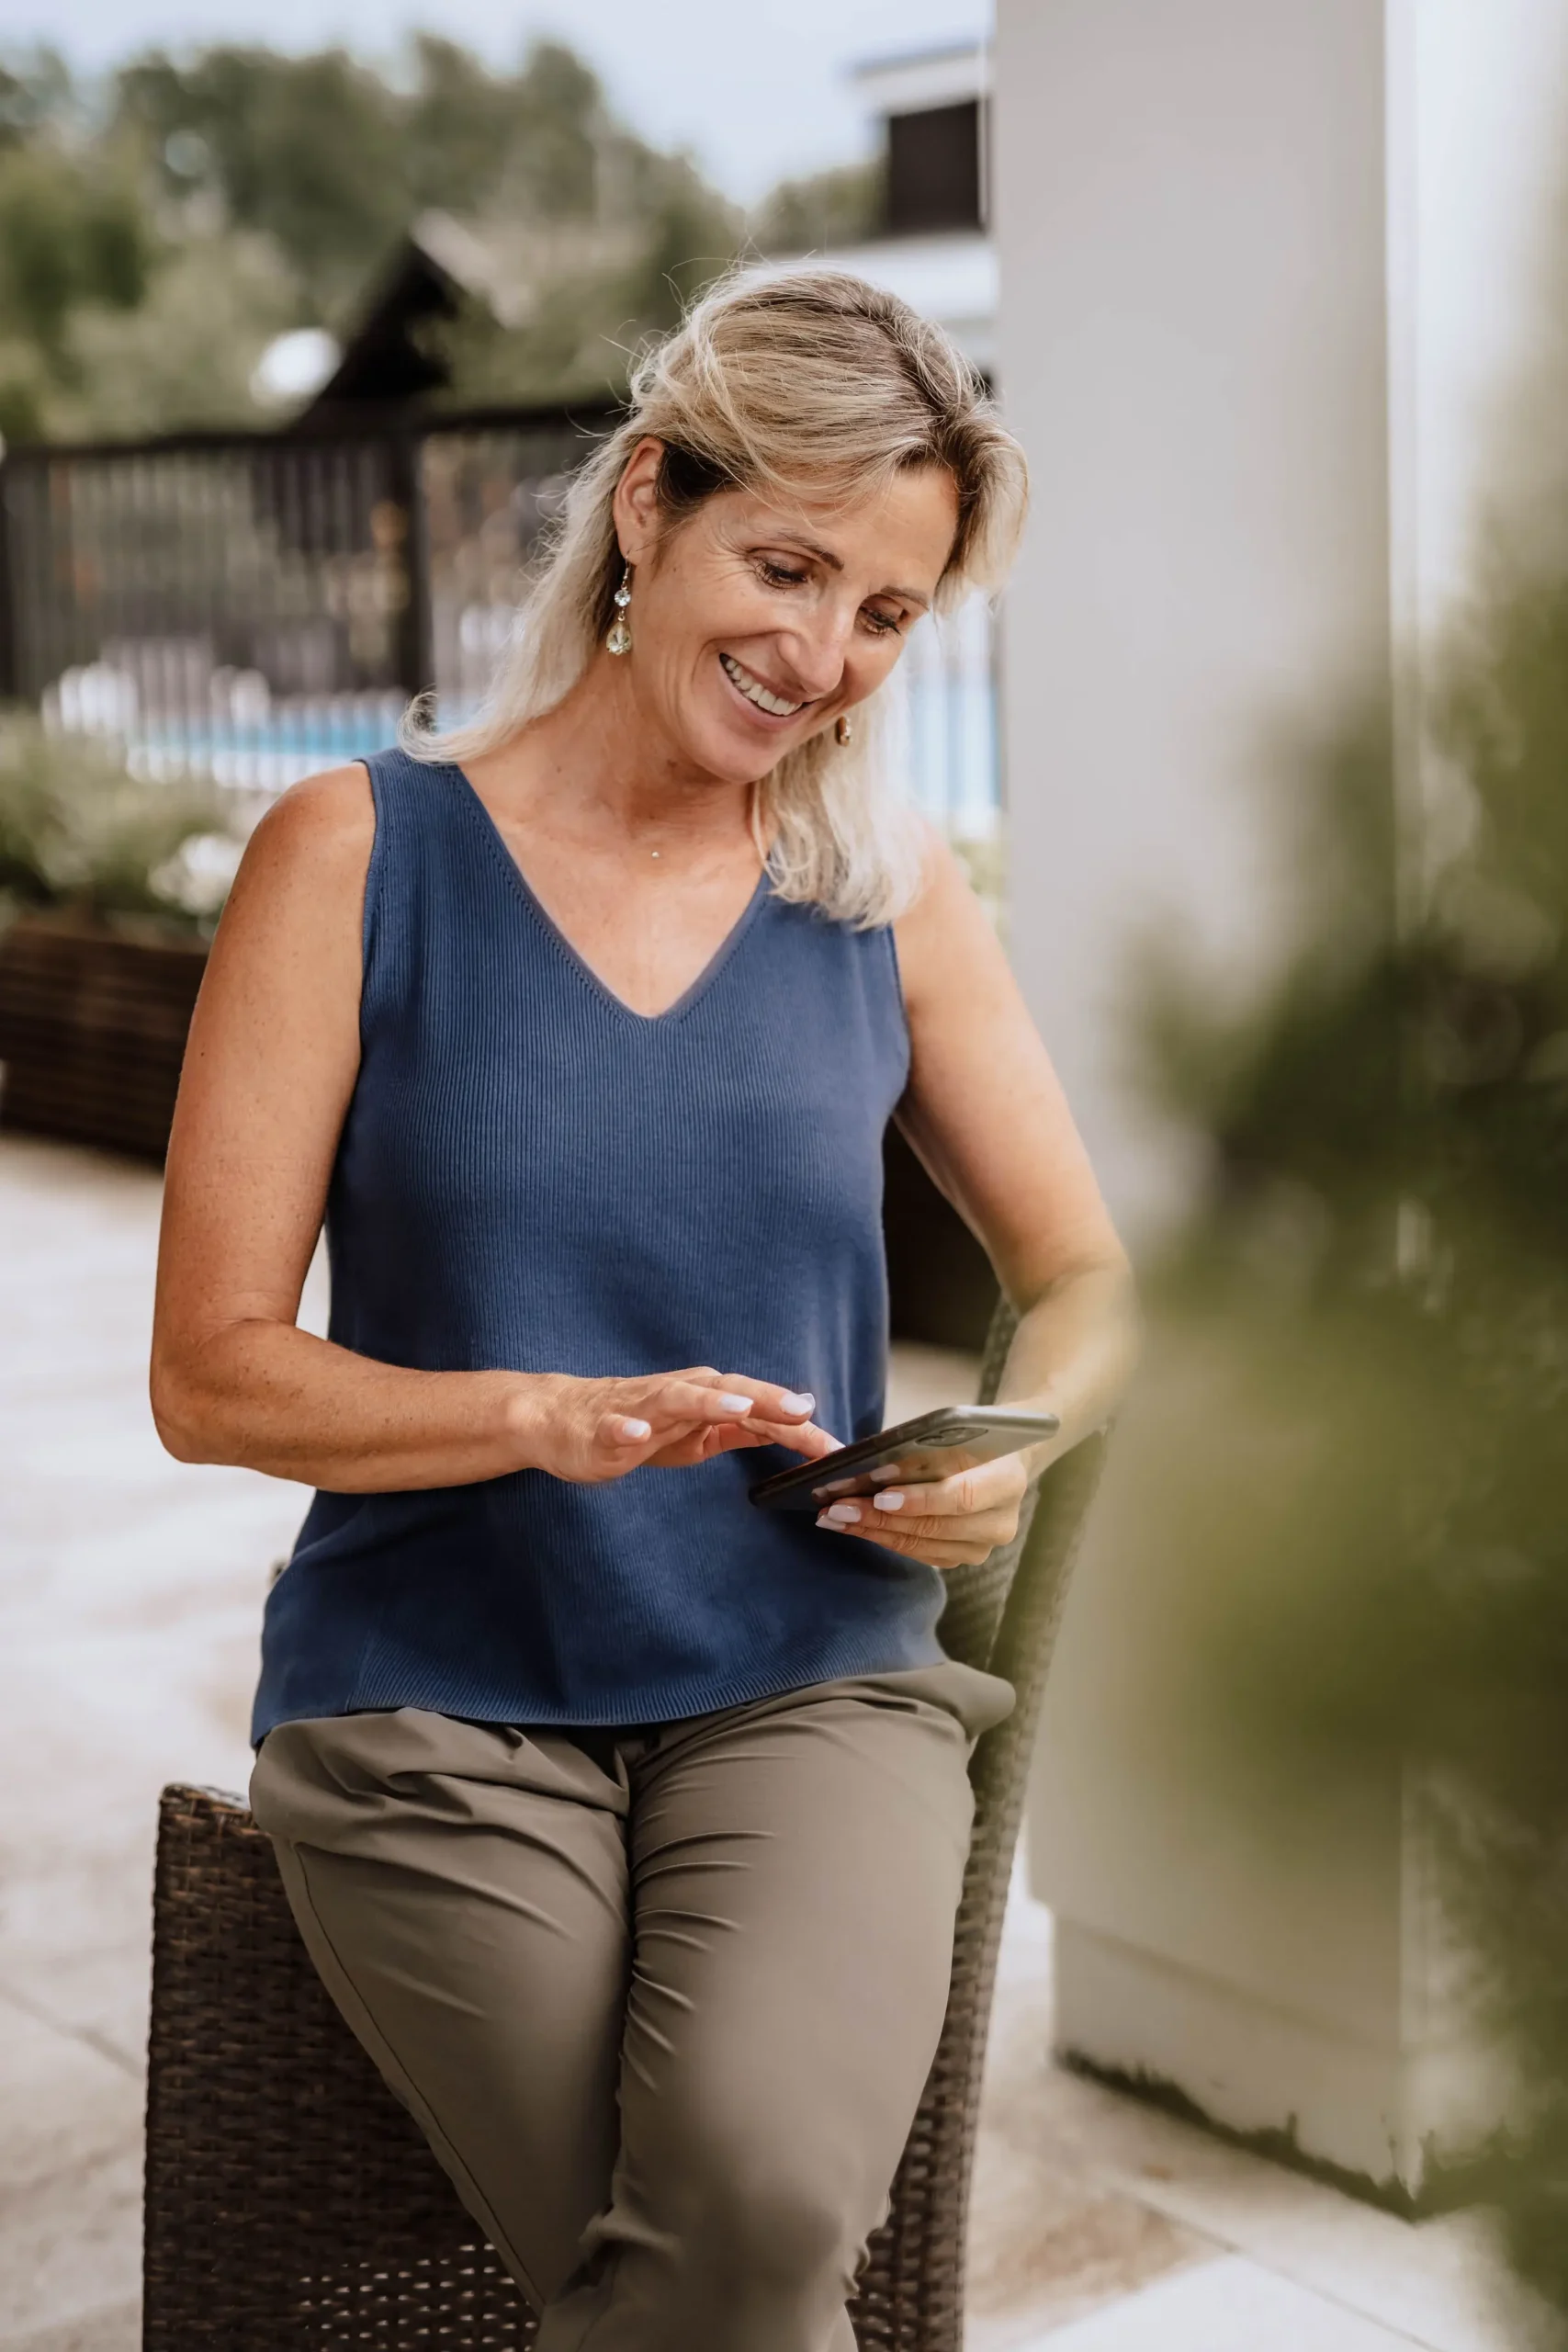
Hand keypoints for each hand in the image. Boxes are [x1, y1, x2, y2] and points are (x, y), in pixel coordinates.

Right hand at [518, 1366, 838, 1485]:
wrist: (564, 1420)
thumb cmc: (636, 1426)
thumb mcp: (697, 1435)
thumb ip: (740, 1429)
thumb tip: (793, 1423)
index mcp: (704, 1399)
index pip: (758, 1410)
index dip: (796, 1427)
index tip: (834, 1446)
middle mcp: (678, 1394)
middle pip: (728, 1392)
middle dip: (766, 1400)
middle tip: (803, 1410)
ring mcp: (640, 1409)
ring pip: (678, 1398)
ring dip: (709, 1400)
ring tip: (740, 1407)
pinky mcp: (605, 1428)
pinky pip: (618, 1428)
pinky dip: (629, 1430)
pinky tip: (639, 1437)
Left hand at [814, 1449, 1028, 1569]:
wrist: (1002, 1459)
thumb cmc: (973, 1437)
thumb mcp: (956, 1432)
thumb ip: (924, 1452)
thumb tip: (875, 1470)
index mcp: (1007, 1482)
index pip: (962, 1496)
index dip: (920, 1499)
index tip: (880, 1495)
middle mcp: (1000, 1523)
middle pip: (935, 1526)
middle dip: (881, 1518)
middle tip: (839, 1508)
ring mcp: (982, 1547)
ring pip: (921, 1544)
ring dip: (873, 1530)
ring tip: (834, 1518)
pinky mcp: (962, 1557)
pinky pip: (918, 1552)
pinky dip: (883, 1538)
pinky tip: (852, 1526)